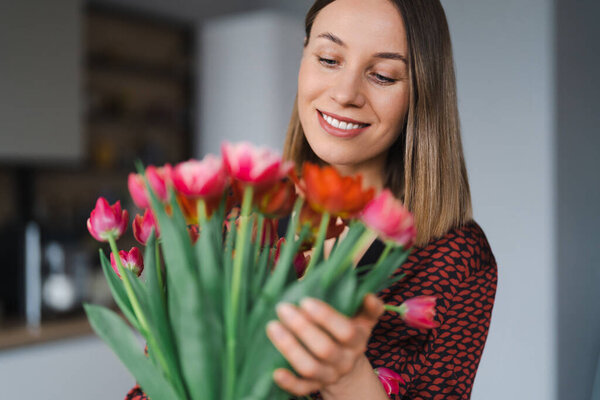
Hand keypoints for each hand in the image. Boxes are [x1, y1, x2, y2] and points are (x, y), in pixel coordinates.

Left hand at [266, 293, 383, 396]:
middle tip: (282, 307)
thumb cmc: (349, 332)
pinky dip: (288, 382)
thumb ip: (368, 307)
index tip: (305, 300)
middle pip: (325, 349)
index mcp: (357, 340)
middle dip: (301, 327)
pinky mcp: (314, 386)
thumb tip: (368, 295)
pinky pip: (301, 389)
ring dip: (289, 348)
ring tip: (272, 326)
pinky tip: (275, 372)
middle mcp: (345, 360)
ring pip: (310, 367)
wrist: (348, 368)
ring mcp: (329, 376)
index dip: (326, 317)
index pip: (346, 331)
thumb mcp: (363, 319)